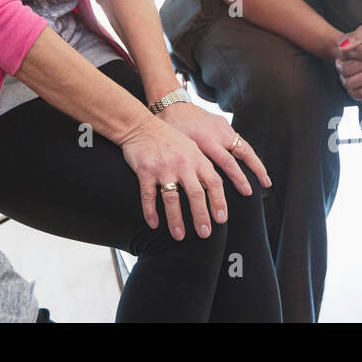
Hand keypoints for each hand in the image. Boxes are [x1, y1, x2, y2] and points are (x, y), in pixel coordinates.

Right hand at [117, 115, 225, 242]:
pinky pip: (148, 196)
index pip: (214, 183)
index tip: (221, 219)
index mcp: (196, 158)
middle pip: (196, 194)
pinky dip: (151, 212)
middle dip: (201, 217)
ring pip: (172, 199)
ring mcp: (163, 168)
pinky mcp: (145, 171)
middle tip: (204, 233)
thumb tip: (214, 188)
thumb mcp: (190, 147)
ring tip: (179, 236)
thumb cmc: (167, 138)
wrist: (140, 126)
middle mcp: (182, 164)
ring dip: (176, 220)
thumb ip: (202, 166)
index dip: (219, 202)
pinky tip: (154, 224)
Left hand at [158, 102, 270, 195]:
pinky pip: (237, 139)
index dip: (239, 178)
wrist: (171, 102)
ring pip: (244, 145)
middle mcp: (218, 132)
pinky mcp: (222, 122)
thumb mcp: (177, 147)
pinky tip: (249, 163)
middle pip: (244, 152)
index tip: (248, 191)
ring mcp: (222, 126)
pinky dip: (245, 151)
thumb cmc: (170, 127)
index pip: (228, 162)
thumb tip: (201, 189)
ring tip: (263, 176)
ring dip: (255, 161)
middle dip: (257, 169)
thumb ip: (191, 163)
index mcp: (206, 139)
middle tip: (266, 184)